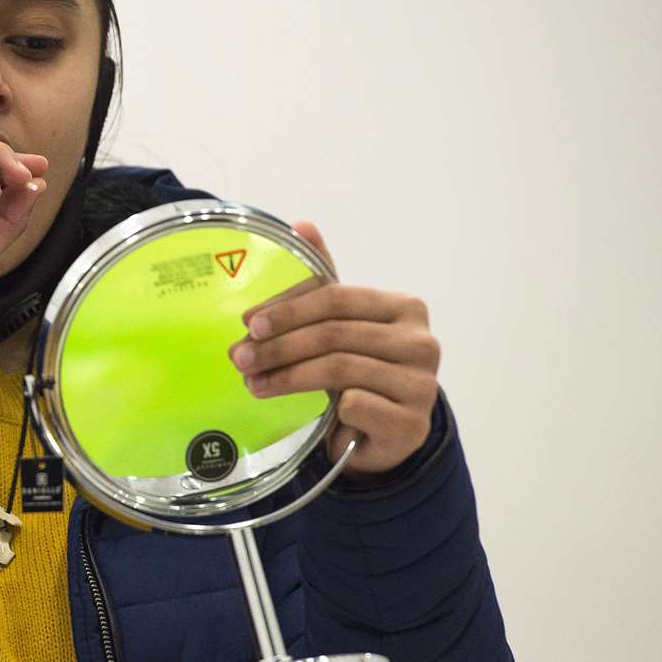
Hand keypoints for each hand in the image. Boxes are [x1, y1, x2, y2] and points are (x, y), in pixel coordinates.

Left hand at [228, 221, 440, 475]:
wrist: (387, 436)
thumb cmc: (362, 375)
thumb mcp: (344, 326)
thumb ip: (325, 281)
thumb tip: (301, 225)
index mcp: (404, 308)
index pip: (337, 298)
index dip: (288, 309)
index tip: (249, 323)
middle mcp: (420, 342)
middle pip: (334, 334)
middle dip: (279, 346)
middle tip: (241, 357)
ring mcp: (421, 383)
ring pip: (339, 369)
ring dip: (287, 377)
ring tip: (254, 383)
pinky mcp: (411, 422)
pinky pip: (356, 405)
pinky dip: (327, 408)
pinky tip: (307, 414)